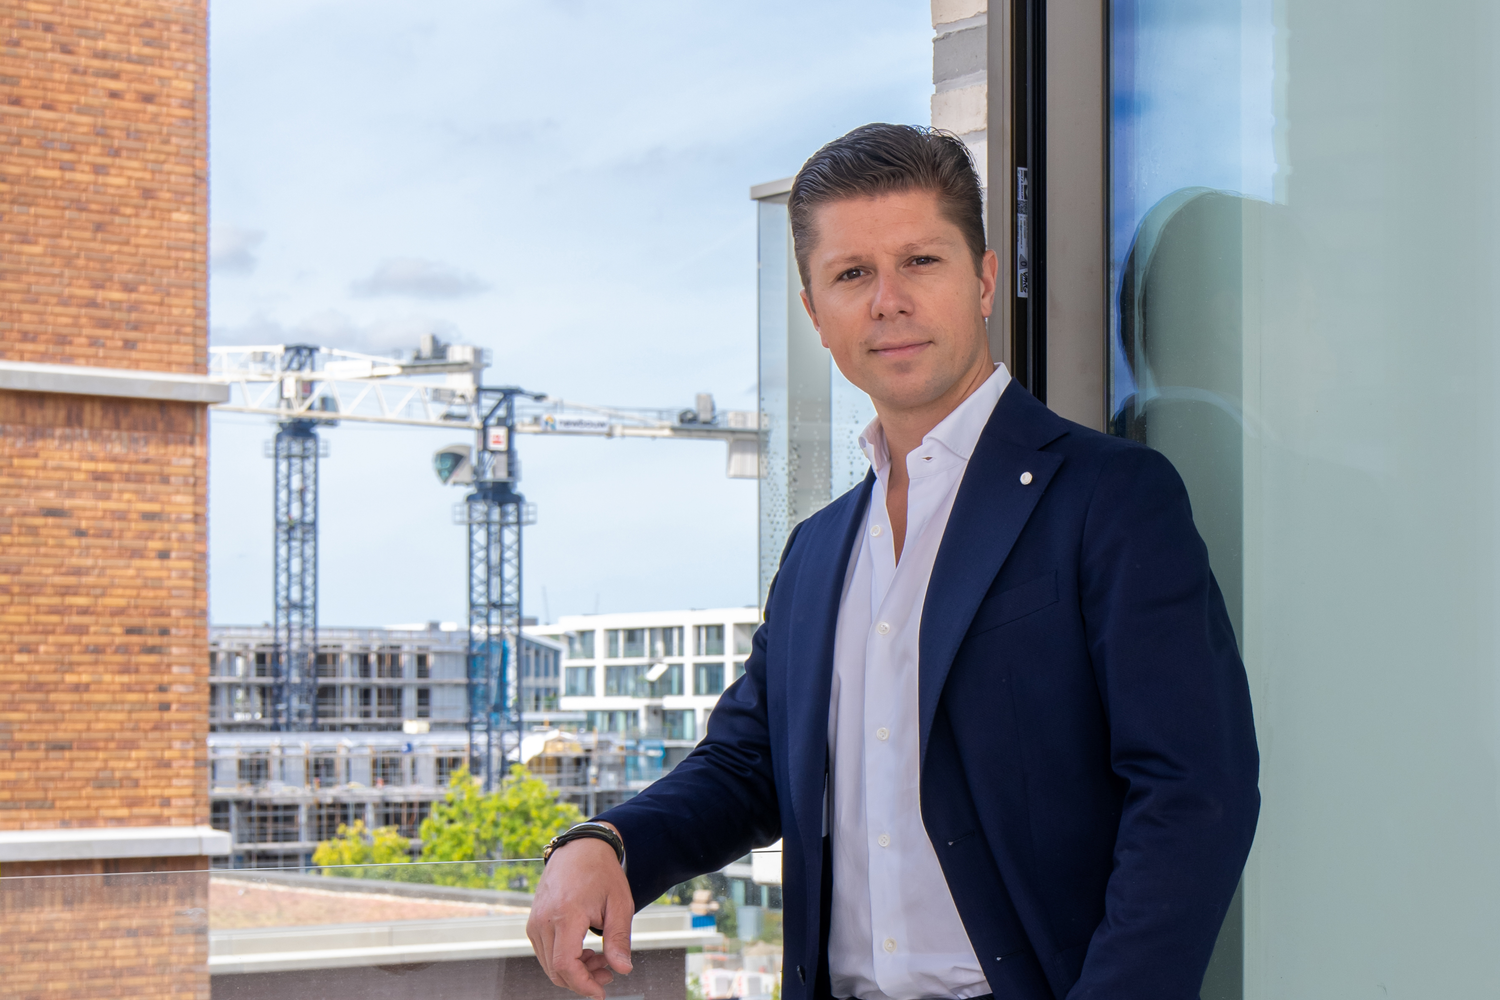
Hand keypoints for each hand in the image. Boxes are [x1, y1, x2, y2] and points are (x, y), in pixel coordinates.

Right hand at [527, 826, 633, 999]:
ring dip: (575, 971)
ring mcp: (535, 921)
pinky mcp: (533, 922)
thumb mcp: (619, 904)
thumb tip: (623, 969)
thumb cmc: (601, 872)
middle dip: (583, 980)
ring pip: (549, 965)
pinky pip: (545, 953)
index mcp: (566, 914)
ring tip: (600, 958)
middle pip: (556, 970)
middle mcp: (544, 920)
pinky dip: (564, 960)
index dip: (583, 984)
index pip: (565, 964)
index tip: (600, 992)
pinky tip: (585, 951)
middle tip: (608, 973)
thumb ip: (619, 939)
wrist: (580, 848)